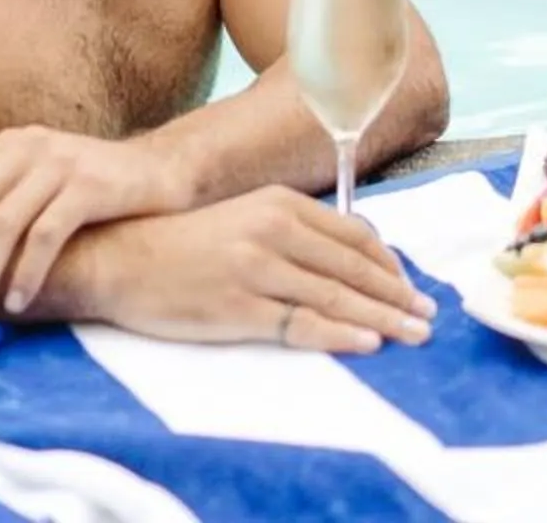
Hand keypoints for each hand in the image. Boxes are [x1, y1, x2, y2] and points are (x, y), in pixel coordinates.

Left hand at [0, 127, 187, 327]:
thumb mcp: (25, 177)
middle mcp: (29, 148)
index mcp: (7, 146)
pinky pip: (48, 233)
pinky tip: (16, 303)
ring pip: (4, 223)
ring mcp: (61, 164)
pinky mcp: (92, 186)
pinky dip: (27, 271)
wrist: (162, 174)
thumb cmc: (86, 185)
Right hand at [63, 186, 435, 354]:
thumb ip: (295, 231)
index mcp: (279, 204)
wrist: (119, 258)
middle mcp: (273, 230)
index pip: (353, 235)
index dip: (388, 264)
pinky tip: (366, 343)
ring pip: (335, 296)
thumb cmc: (184, 243)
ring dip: (381, 318)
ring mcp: (256, 270)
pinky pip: (300, 323)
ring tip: (412, 334)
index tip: (410, 287)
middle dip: (396, 295)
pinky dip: (339, 333)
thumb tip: (350, 254)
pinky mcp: (238, 307)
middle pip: (352, 267)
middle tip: (427, 316)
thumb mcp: (245, 218)